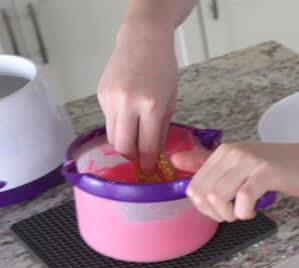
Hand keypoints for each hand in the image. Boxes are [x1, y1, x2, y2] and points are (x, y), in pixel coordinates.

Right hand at [97, 23, 177, 169]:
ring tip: (135, 143)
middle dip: (132, 158)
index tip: (150, 169)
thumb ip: (161, 129)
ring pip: (112, 136)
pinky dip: (119, 125)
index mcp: (150, 106)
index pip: (146, 146)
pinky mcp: (100, 95)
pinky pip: (108, 120)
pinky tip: (129, 117)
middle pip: (123, 146)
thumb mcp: (170, 101)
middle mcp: (127, 104)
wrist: (142, 41)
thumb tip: (154, 154)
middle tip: (141, 161)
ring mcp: (110, 99)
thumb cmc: (163, 70)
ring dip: (123, 144)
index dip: (148, 162)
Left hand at [173, 141, 298, 221]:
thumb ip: (209, 162)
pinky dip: (245, 212)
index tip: (222, 210)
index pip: (195, 185)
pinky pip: (243, 199)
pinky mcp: (265, 172)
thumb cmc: (280, 169)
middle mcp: (233, 152)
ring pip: (219, 196)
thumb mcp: (242, 165)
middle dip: (214, 213)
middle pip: (203, 192)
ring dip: (229, 214)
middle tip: (232, 215)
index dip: (204, 207)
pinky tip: (254, 211)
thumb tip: (175, 159)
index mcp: (223, 151)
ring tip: (243, 213)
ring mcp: (249, 161)